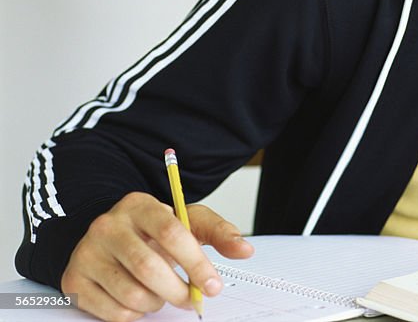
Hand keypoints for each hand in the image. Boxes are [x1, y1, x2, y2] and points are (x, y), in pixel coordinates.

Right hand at [61, 191, 253, 321]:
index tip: (213, 284)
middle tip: (193, 299)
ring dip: (158, 302)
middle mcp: (107, 226)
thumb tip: (245, 250)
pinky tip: (141, 299)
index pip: (172, 234)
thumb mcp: (186, 221)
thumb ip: (218, 232)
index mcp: (138, 205)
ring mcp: (86, 253)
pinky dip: (137, 314)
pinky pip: (114, 313)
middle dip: (179, 290)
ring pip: (132, 294)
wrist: (107, 237)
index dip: (196, 263)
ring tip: (163, 293)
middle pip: (149, 268)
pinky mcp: (74, 281)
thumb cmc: (152, 231)